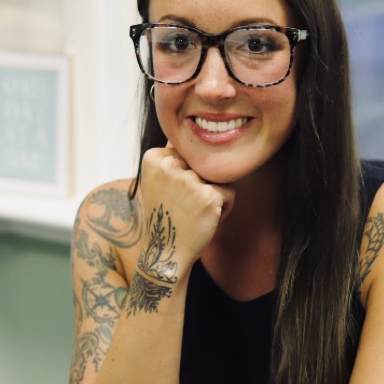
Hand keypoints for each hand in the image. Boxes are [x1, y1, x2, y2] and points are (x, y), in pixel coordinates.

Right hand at [136, 144, 235, 265]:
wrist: (165, 253)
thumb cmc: (168, 216)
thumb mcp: (160, 181)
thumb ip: (173, 156)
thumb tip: (193, 130)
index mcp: (153, 157)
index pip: (188, 152)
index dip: (186, 175)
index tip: (171, 195)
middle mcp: (169, 164)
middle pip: (204, 163)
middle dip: (201, 185)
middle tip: (184, 207)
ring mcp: (189, 180)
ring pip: (218, 178)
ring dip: (213, 197)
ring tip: (194, 214)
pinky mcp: (208, 196)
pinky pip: (230, 193)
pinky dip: (224, 209)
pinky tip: (205, 220)